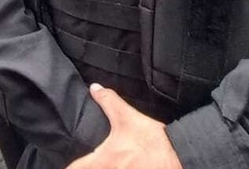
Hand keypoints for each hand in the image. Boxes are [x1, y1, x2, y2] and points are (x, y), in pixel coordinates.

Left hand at [67, 84, 182, 168]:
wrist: (179, 156)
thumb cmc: (152, 141)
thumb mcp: (127, 118)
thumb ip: (108, 101)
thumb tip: (95, 88)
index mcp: (102, 162)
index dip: (70, 167)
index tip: (71, 163)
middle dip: (85, 168)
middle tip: (86, 162)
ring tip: (105, 163)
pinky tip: (118, 168)